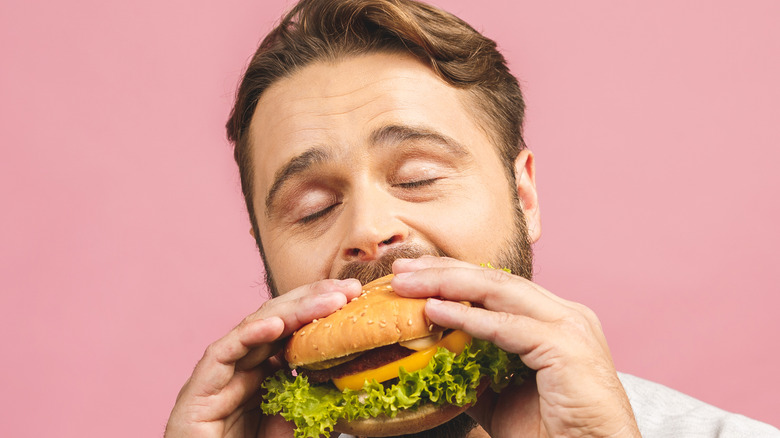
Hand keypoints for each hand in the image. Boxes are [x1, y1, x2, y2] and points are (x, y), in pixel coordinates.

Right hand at [164, 279, 361, 437]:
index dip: (322, 310)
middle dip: (312, 300)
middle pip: (277, 320)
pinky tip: (276, 324)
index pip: (294, 330)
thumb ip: (319, 407)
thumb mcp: (298, 429)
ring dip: (292, 311)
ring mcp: (219, 376)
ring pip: (255, 329)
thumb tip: (356, 387)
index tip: (355, 298)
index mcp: (264, 374)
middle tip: (348, 289)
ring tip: (327, 300)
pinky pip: (223, 353)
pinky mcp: (198, 389)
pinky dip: (250, 335)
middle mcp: (241, 368)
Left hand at [391, 256, 639, 437]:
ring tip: (409, 285)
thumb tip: (433, 358)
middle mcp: (564, 315)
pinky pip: (508, 326)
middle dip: (443, 271)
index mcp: (553, 320)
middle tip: (401, 271)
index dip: (452, 276)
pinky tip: (436, 311)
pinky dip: (468, 318)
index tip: (411, 277)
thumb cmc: (555, 433)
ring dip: (447, 284)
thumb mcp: (501, 396)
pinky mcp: (566, 347)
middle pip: (494, 280)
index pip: (496, 286)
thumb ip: (474, 370)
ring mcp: (570, 327)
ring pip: (499, 292)